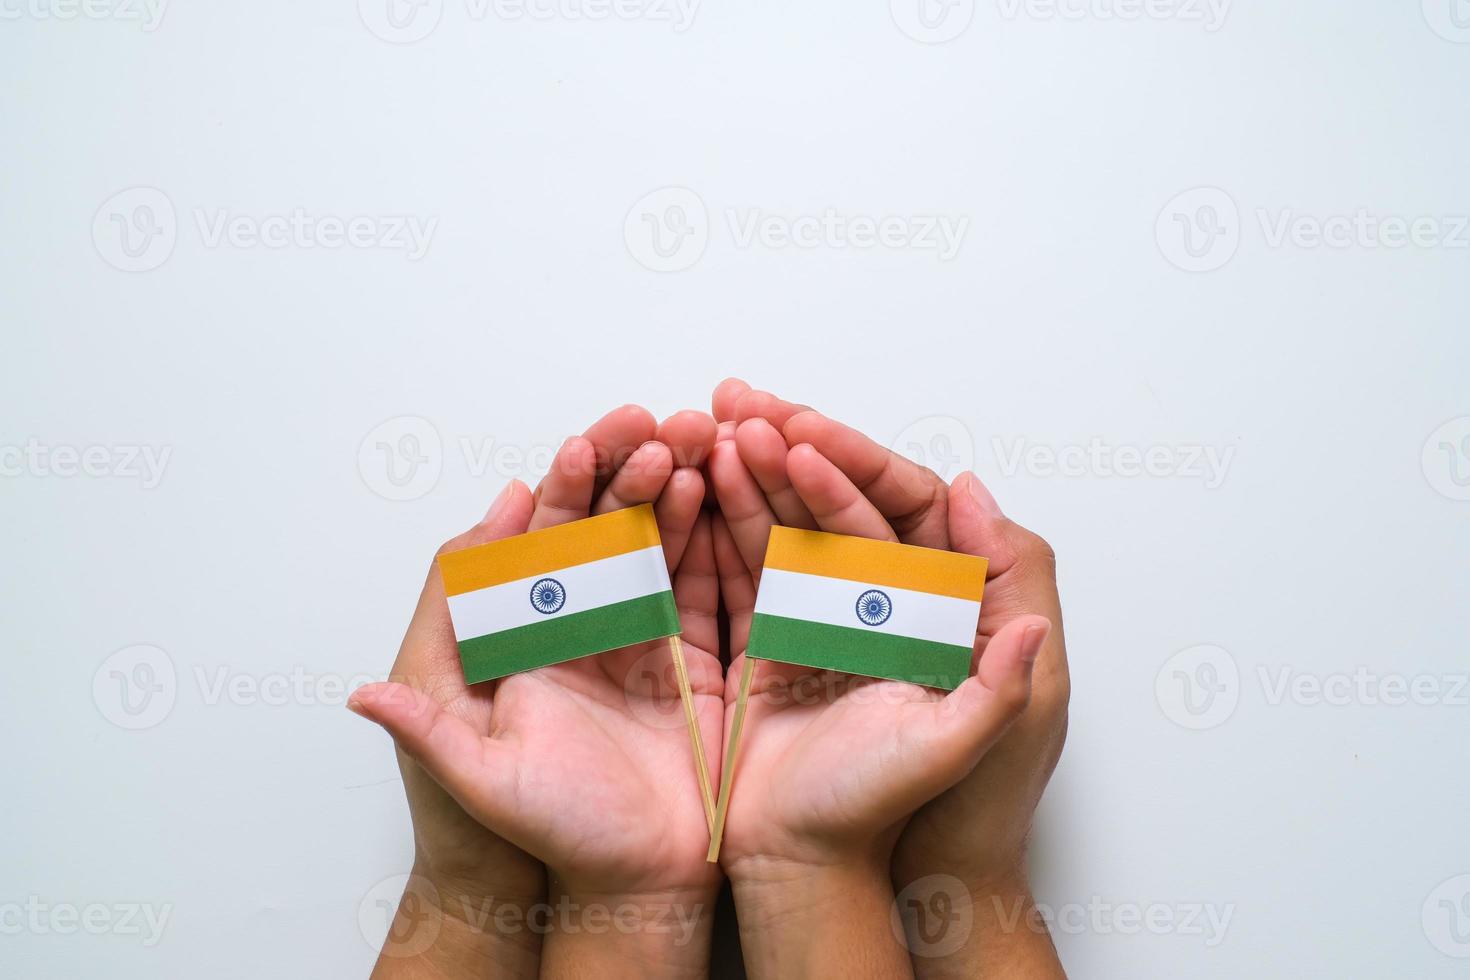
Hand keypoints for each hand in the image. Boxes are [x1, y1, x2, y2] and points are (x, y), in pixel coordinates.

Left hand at [353, 406, 723, 978]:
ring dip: (669, 484)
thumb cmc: (541, 832)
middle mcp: (578, 624)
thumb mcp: (474, 782)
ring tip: (695, 436)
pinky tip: (720, 487)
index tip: (581, 448)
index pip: (538, 543)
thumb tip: (362, 693)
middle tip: (652, 420)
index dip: (560, 491)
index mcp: (524, 638)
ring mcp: (636, 633)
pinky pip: (698, 580)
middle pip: (598, 525)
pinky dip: (708, 532)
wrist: (630, 883)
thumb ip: (425, 735)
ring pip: (649, 539)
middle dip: (623, 467)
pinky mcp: (689, 652)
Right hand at [715, 380, 1068, 976]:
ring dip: (750, 468)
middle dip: (792, 444)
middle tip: (741, 399)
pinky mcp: (764, 633)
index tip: (804, 431)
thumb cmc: (910, 811)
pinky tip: (690, 477)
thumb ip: (1002, 655)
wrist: (822, 871)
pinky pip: (741, 562)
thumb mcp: (976, 740)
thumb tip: (1001, 541)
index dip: (854, 463)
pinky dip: (717, 518)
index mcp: (934, 607)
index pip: (900, 509)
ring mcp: (818, 612)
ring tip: (711, 425)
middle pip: (837, 499)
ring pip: (785, 519)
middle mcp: (877, 598)